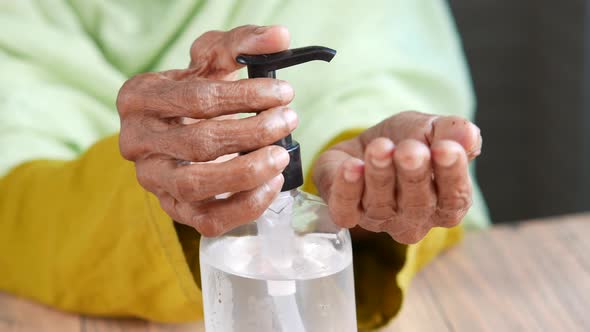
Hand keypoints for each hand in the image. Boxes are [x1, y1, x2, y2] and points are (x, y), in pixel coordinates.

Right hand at [117, 25, 296, 235]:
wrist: (178, 127)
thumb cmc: (195, 92)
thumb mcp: (211, 60)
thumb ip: (242, 44)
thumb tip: (280, 37)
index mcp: (139, 98)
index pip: (197, 99)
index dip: (245, 96)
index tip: (284, 92)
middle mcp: (136, 142)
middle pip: (198, 143)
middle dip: (252, 132)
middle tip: (289, 120)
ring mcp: (152, 180)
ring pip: (196, 185)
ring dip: (248, 172)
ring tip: (282, 155)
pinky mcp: (173, 209)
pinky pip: (207, 219)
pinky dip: (245, 206)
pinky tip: (272, 184)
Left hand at [313, 111, 481, 243]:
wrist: (367, 144)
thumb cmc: (408, 141)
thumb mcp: (434, 128)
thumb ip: (453, 132)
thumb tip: (469, 136)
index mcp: (445, 203)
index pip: (454, 198)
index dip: (451, 174)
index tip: (445, 149)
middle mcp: (414, 219)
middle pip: (418, 204)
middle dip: (414, 174)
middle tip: (409, 149)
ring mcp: (380, 220)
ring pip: (381, 204)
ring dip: (381, 174)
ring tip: (380, 147)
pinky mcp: (348, 214)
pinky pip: (347, 209)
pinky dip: (349, 189)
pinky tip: (352, 167)